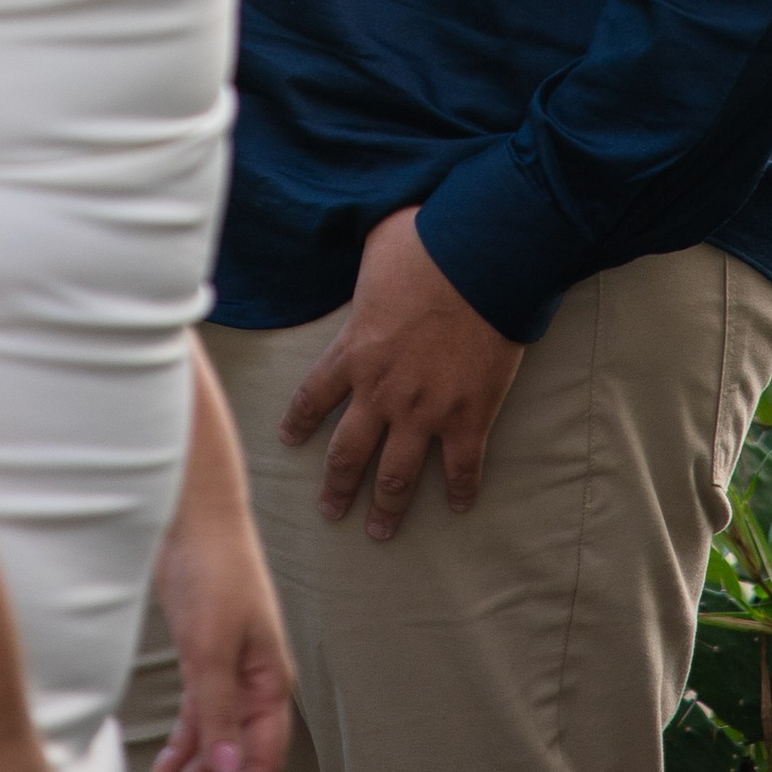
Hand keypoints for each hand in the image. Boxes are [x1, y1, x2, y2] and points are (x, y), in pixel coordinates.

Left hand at [150, 499, 291, 771]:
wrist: (196, 518)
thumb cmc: (214, 574)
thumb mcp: (211, 646)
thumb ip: (218, 709)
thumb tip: (230, 769)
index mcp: (269, 683)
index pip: (262, 759)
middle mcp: (253, 685)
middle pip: (236, 759)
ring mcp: (228, 673)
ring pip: (214, 743)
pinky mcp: (203, 660)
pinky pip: (197, 719)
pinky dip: (181, 747)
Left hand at [280, 206, 523, 542]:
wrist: (481, 260)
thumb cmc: (427, 244)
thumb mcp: (376, 247)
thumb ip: (364, 268)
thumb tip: (358, 240)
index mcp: (352, 352)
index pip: (311, 398)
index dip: (298, 423)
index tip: (290, 440)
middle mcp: (381, 392)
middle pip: (347, 453)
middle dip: (336, 488)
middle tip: (330, 512)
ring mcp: (425, 411)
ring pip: (397, 476)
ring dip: (386, 508)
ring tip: (379, 531)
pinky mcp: (468, 417)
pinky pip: (461, 467)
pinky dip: (461, 491)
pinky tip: (459, 506)